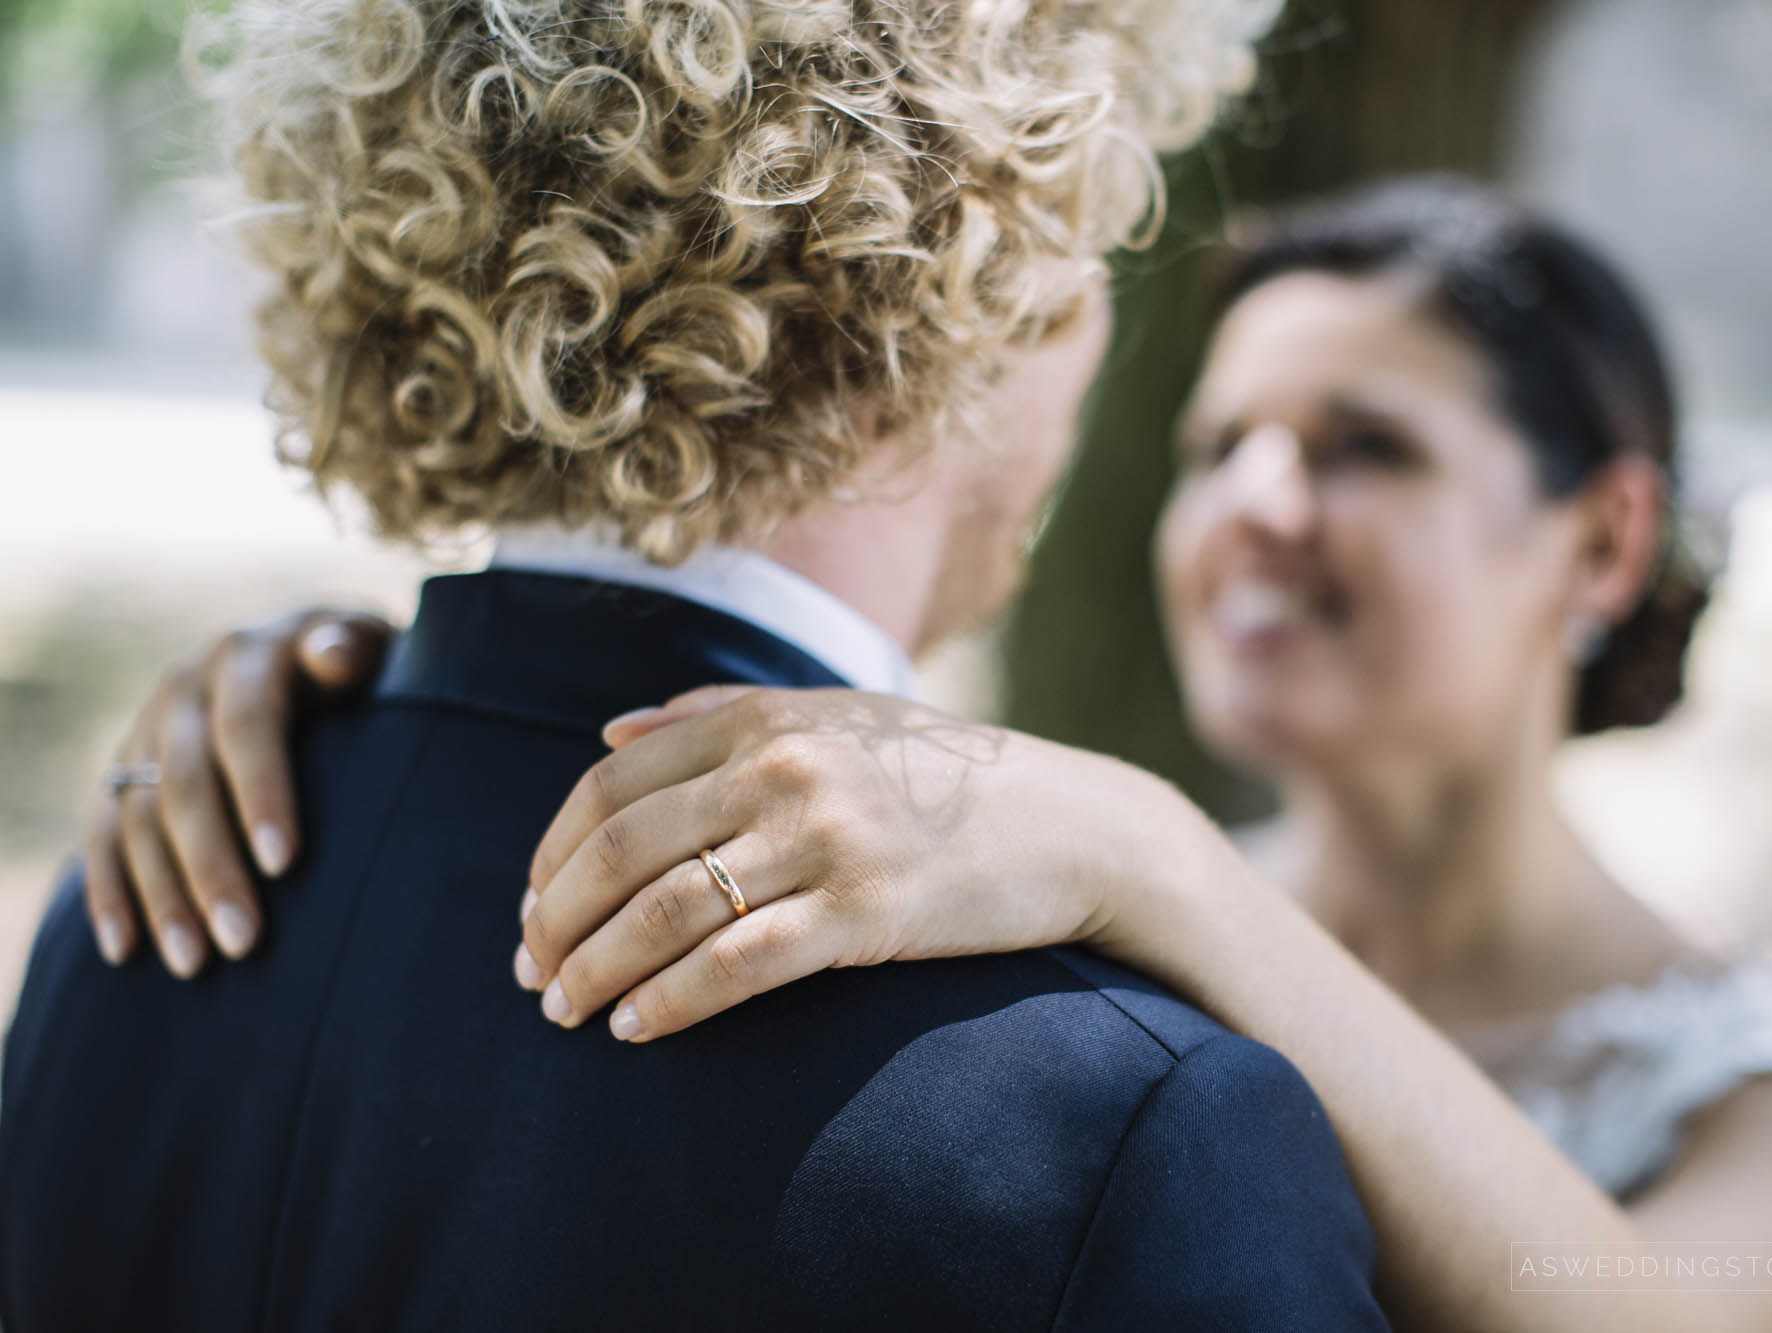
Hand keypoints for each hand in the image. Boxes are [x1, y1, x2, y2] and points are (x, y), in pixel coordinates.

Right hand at [84, 608, 392, 975]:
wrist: (308, 651)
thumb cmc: (358, 666)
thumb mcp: (364, 645)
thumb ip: (352, 648)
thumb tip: (336, 656)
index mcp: (247, 657)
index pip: (248, 726)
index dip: (262, 792)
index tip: (285, 865)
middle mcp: (185, 689)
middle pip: (185, 785)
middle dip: (211, 867)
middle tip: (244, 941)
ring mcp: (146, 730)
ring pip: (137, 819)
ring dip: (162, 895)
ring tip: (195, 963)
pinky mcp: (123, 769)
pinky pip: (102, 834)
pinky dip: (109, 892)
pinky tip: (124, 949)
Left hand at [518, 684, 1199, 1041]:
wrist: (1074, 824)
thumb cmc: (945, 777)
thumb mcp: (838, 715)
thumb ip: (719, 714)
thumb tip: (608, 734)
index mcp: (767, 718)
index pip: (611, 785)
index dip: (552, 854)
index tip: (530, 908)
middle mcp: (787, 767)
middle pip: (623, 849)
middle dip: (556, 920)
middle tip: (528, 973)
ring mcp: (829, 838)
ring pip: (668, 910)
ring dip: (598, 969)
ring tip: (564, 1010)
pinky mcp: (869, 910)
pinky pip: (740, 964)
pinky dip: (672, 1002)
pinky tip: (636, 1030)